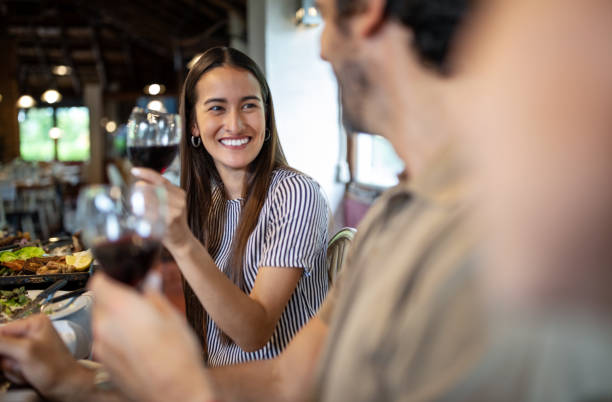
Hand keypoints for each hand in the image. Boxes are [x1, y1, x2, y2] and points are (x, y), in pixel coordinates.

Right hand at [0, 314, 92, 400]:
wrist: (67, 387)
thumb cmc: (56, 369)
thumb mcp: (25, 351)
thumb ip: (2, 343)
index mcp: (34, 323)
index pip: (2, 331)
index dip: (0, 347)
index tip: (9, 358)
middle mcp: (32, 333)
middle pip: (2, 347)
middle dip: (9, 361)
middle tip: (23, 365)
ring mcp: (29, 348)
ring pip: (4, 360)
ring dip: (13, 370)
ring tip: (28, 371)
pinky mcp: (27, 361)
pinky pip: (10, 369)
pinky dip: (16, 375)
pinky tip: (29, 375)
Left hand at [89, 273, 214, 401]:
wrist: (175, 393)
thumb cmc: (177, 357)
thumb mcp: (172, 316)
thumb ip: (153, 294)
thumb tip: (149, 280)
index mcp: (120, 308)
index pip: (98, 281)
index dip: (109, 275)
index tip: (122, 276)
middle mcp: (104, 326)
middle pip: (99, 301)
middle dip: (115, 298)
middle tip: (138, 300)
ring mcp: (101, 347)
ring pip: (102, 321)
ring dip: (116, 318)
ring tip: (142, 324)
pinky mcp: (103, 363)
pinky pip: (105, 340)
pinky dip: (116, 336)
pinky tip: (139, 342)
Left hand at [131, 167, 192, 249]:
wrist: (182, 240)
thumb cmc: (171, 222)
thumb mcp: (170, 205)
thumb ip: (158, 194)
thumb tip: (139, 184)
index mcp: (179, 193)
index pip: (161, 179)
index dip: (146, 173)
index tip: (134, 171)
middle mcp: (179, 200)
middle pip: (156, 189)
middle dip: (141, 190)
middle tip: (133, 193)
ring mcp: (176, 210)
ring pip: (153, 200)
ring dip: (141, 202)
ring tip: (135, 206)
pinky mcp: (170, 221)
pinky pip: (153, 214)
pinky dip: (144, 215)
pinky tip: (141, 217)